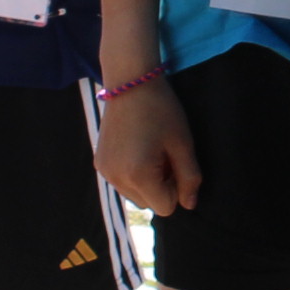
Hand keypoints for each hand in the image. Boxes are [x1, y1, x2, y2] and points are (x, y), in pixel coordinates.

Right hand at [97, 76, 200, 213]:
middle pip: (148, 204)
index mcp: (138, 175)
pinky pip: (121, 182)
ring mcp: (104, 171)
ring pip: (134, 195)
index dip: (176, 189)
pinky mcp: (99, 163)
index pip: (165, 208)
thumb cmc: (162, 110)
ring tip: (150, 151)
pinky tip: (137, 148)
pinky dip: (132, 174)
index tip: (176, 164)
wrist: (130, 82)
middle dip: (161, 187)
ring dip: (146, 182)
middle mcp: (116, 178)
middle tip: (164, 155)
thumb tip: (189, 204)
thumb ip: (189, 177)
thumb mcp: (183, 143)